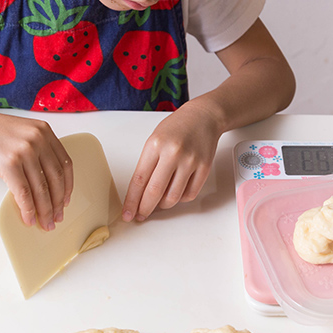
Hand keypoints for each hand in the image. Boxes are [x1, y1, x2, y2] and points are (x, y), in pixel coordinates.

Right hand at [0, 105, 72, 229]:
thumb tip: (43, 185)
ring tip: (44, 223)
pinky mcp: (8, 162)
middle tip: (56, 218)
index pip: (65, 164)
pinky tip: (28, 218)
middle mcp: (38, 138)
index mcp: (44, 130)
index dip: (67, 187)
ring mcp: (24, 150)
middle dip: (57, 203)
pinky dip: (28, 209)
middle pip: (56, 178)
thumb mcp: (19, 135)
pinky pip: (23, 192)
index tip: (65, 201)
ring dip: (44, 210)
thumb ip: (34, 153)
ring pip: (41, 188)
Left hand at [121, 104, 220, 221]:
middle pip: (155, 192)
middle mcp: (173, 153)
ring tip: (158, 203)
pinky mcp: (204, 168)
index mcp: (155, 145)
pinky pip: (189, 194)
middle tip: (141, 215)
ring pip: (173, 197)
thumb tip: (140, 193)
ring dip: (162, 206)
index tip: (127, 213)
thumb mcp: (154, 140)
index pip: (139, 180)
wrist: (203, 117)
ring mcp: (190, 161)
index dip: (132, 201)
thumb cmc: (177, 127)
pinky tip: (175, 194)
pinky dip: (180, 199)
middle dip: (145, 208)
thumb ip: (147, 164)